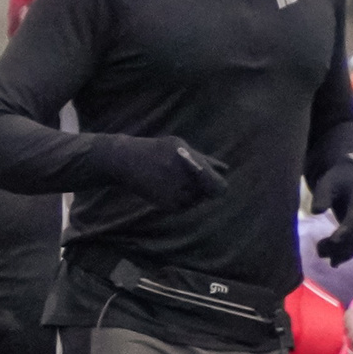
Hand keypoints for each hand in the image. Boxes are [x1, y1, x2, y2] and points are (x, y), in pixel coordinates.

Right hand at [94, 134, 227, 210]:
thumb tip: (226, 169)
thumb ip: (205, 159)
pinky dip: (180, 199)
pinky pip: (184, 206)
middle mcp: (187, 182)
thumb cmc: (157, 150)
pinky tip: (166, 187)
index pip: (219, 187)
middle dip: (202, 187)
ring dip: (191, 192)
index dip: (217, 185)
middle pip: (208, 194)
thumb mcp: (181, 147)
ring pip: (196, 200)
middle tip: (186, 178)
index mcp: (193, 164)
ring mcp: (177, 195)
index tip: (211, 182)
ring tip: (172, 179)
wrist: (126, 161)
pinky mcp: (167, 206)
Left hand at [312, 159, 352, 263]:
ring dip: (342, 253)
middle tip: (320, 251)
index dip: (346, 230)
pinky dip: (346, 254)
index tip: (333, 240)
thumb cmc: (338, 178)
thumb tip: (316, 211)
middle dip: (340, 246)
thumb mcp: (328, 182)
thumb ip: (322, 195)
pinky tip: (333, 261)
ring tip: (323, 255)